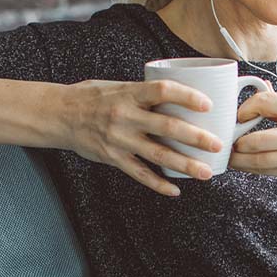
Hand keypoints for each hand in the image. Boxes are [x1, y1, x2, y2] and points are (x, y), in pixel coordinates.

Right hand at [62, 79, 224, 195]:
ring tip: (205, 172)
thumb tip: (183, 95)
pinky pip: (139, 174)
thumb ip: (147, 93)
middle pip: (166, 127)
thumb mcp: (120, 86)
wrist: (59, 115)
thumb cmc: (94, 97)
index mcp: (129, 94)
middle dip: (195, 137)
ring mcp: (119, 139)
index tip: (208, 104)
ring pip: (157, 155)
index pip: (162, 91)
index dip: (187, 96)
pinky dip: (158, 184)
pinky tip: (175, 190)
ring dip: (184, 165)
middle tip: (217, 145)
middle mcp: (125, 117)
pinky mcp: (113, 158)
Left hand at [229, 85, 276, 202]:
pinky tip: (244, 164)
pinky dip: (250, 168)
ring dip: (239, 159)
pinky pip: (267, 171)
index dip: (245, 109)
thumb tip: (260, 88)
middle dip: (237, 141)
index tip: (239, 116)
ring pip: (259, 160)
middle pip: (257, 138)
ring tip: (232, 155)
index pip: (265, 102)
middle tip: (230, 140)